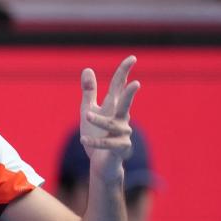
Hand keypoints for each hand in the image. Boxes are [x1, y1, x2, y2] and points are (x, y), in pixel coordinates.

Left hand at [79, 55, 140, 183]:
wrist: (101, 162)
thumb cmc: (97, 133)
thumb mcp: (89, 109)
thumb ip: (89, 91)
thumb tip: (87, 69)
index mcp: (113, 107)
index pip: (119, 86)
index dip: (124, 72)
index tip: (132, 58)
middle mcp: (121, 118)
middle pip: (125, 103)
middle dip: (129, 94)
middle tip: (136, 84)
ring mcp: (122, 133)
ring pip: (112, 124)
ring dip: (99, 120)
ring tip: (86, 115)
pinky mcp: (119, 148)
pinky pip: (106, 144)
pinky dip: (94, 142)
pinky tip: (83, 140)